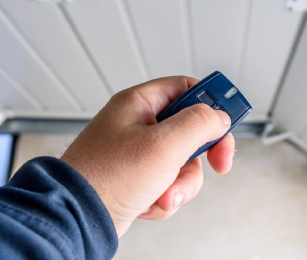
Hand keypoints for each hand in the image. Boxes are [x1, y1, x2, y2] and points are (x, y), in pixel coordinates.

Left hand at [61, 76, 234, 236]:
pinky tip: (149, 203)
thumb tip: (220, 117)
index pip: (186, 88)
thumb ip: (199, 124)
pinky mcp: (138, 180)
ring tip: (163, 193)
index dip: (211, 102)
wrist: (76, 218)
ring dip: (181, 183)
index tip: (229, 120)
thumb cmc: (106, 177)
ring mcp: (138, 154)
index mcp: (139, 104)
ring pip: (184, 163)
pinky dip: (165, 197)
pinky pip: (169, 184)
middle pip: (191, 130)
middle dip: (200, 156)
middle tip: (217, 163)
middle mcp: (138, 125)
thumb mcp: (163, 144)